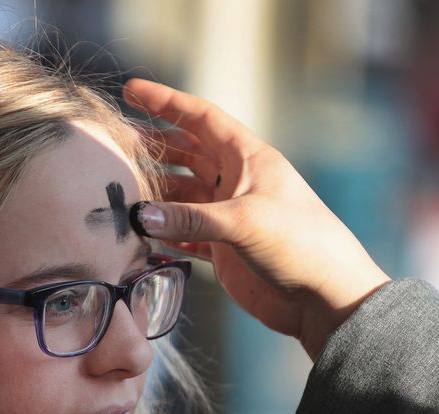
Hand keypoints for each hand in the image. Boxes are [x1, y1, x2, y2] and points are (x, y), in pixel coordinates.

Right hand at [123, 78, 389, 358]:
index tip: (132, 90)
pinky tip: (140, 231)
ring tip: (119, 189)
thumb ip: (190, 218)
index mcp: (248, 158)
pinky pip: (183, 231)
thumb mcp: (243, 222)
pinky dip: (162, 229)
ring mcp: (227, 214)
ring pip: (180, 192)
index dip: (166, 102)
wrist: (324, 297)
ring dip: (153, 190)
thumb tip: (139, 216)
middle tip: (115, 143)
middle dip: (152, 144)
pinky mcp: (222, 247)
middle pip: (185, 152)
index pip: (200, 118)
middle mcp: (236, 180)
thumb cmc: (298, 244)